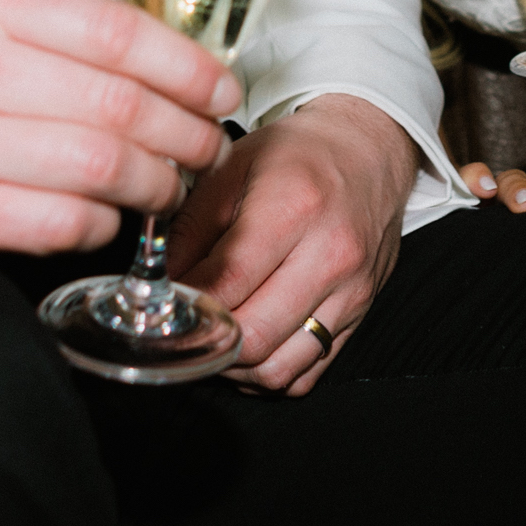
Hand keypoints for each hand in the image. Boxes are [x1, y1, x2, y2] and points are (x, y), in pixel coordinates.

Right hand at [0, 0, 239, 251]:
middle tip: (206, 147)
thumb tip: (176, 64)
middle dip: (185, 133)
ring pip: (101, 165)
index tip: (221, 90)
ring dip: (155, 183)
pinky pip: (64, 220)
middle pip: (120, 104)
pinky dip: (102, 223)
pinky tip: (106, 216)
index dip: (187, 67)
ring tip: (168, 185)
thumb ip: (59, 28)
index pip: (117, 32)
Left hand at [166, 94, 419, 397]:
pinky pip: (306, 374)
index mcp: (294, 208)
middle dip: (206, 341)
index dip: (184, 302)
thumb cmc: (297, 155)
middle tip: (180, 327)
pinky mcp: (360, 315)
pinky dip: (268, 373)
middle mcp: (330, 256)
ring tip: (212, 341)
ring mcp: (351, 292)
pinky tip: (247, 348)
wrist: (368, 151)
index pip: (228, 282)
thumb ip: (190, 228)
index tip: (160, 304)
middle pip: (254, 336)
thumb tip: (157, 284)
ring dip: (235, 367)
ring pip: (279, 369)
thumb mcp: (232, 168)